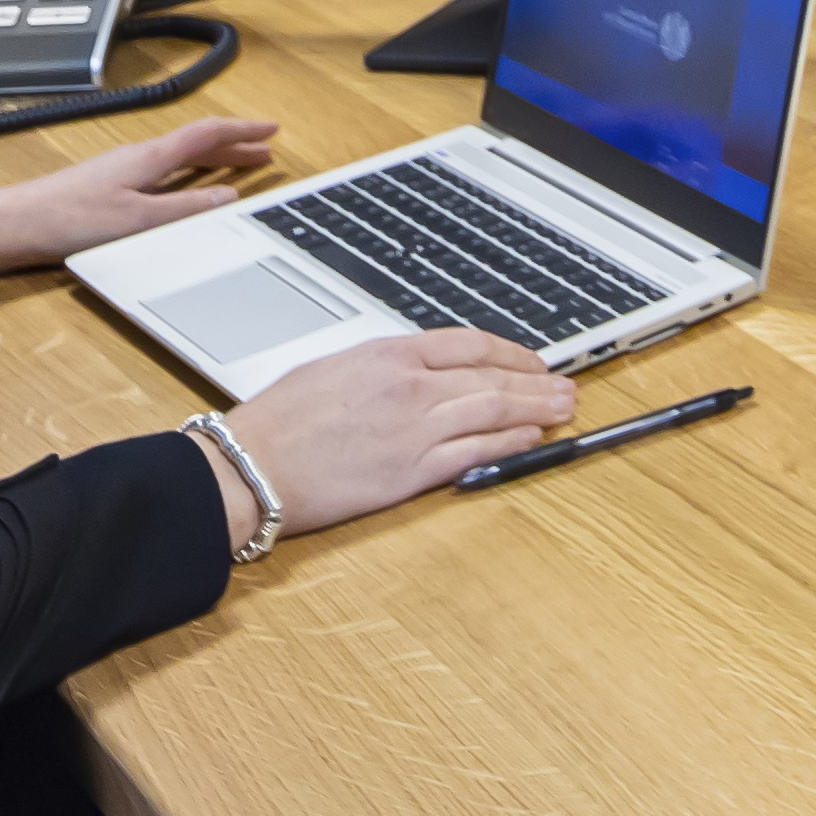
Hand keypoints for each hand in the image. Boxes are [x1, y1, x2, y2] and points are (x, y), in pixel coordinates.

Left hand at [0, 117, 279, 272]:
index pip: (207, 134)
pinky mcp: (110, 187)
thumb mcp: (139, 220)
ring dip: (213, 160)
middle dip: (234, 145)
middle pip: (196, 143)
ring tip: (238, 167)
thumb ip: (186, 208)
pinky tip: (189, 190)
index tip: (272, 127)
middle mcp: (137, 158)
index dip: (243, 129)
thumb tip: (228, 197)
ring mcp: (122, 171)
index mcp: (149, 158)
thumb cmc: (69, 219)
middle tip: (266, 150)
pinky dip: (189, 175)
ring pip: (179, 158)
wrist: (15, 224)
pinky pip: (163, 173)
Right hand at [213, 330, 576, 544]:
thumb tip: (421, 371)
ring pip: (493, 410)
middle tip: (566, 384)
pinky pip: (475, 452)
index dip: (508, 352)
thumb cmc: (277, 422)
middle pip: (490, 376)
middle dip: (535, 380)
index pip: (467, 343)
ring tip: (564, 408)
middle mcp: (408, 387)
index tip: (530, 360)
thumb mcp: (332, 369)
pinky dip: (510, 442)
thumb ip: (384, 367)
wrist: (249, 467)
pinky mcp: (411, 472)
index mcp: (386, 354)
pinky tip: (531, 438)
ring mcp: (413, 430)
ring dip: (535, 408)